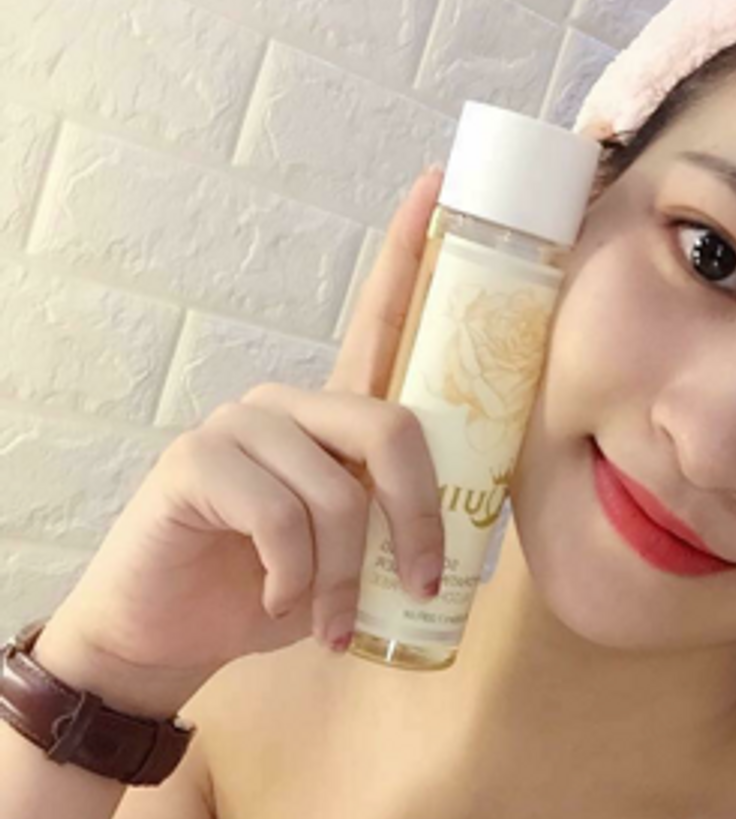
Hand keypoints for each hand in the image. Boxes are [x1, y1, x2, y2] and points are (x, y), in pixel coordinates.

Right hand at [35, 168, 447, 715]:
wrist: (177, 634)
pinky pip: (282, 518)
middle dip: (417, 518)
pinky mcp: (197, 460)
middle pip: (390, 425)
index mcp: (335, 417)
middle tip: (419, 584)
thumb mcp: (356, 556)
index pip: (381, 324)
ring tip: (332, 621)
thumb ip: (395, 523)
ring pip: (337, 492)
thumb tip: (475, 538)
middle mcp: (291, 404)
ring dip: (345, 577)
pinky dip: (295, 579)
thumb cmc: (274, 588)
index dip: (411, 255)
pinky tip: (278, 599)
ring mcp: (240, 424)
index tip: (439, 185)